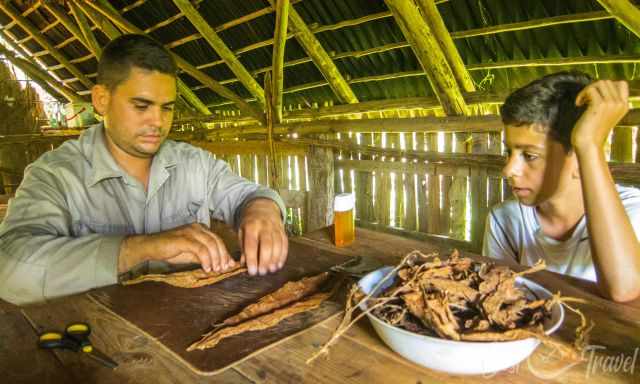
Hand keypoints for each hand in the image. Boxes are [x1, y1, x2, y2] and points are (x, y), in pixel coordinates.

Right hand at [119, 223, 234, 272]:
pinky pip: (200, 249)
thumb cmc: (171, 250)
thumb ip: (205, 257)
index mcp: (200, 229)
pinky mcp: (183, 238)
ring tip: (216, 270)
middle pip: (217, 241)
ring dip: (216, 259)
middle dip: (223, 256)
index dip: (225, 253)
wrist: (150, 247)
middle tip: (224, 269)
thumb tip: (221, 265)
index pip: (218, 240)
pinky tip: (206, 268)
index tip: (230, 266)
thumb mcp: (191, 254)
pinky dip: (206, 259)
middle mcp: (197, 227)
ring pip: (211, 244)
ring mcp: (190, 231)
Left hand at [238, 198, 287, 275]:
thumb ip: (243, 248)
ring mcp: (275, 228)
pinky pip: (285, 244)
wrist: (263, 209)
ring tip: (270, 270)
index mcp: (251, 226)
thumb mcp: (242, 232)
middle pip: (266, 245)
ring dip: (274, 259)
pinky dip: (282, 256)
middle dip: (264, 260)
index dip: (252, 259)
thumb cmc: (250, 225)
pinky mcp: (283, 232)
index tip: (252, 271)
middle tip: (262, 272)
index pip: (251, 244)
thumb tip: (244, 264)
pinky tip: (278, 265)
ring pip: (277, 245)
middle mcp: (264, 226)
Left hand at [572, 80, 628, 150]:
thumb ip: (607, 102)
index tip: (595, 96)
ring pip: (600, 83)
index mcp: (624, 106)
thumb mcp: (605, 115)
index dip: (605, 86)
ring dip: (587, 90)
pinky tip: (578, 104)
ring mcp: (611, 103)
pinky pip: (590, 89)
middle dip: (593, 88)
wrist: (589, 145)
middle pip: (607, 82)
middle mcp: (620, 103)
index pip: (621, 84)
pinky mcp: (600, 105)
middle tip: (585, 100)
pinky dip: (581, 94)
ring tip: (582, 102)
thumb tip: (597, 88)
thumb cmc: (592, 132)